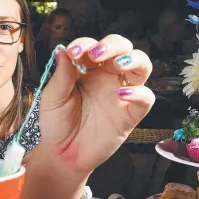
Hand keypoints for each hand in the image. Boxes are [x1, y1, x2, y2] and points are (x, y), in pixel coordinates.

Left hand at [40, 34, 154, 173]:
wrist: (63, 155)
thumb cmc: (57, 124)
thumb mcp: (53, 99)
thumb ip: (61, 75)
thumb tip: (62, 49)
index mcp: (87, 69)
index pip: (93, 46)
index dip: (85, 44)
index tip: (73, 52)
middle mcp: (107, 77)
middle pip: (122, 48)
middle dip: (112, 45)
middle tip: (95, 54)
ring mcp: (121, 94)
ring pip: (141, 66)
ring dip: (133, 59)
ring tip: (117, 64)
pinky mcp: (130, 114)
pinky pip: (146, 98)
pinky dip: (139, 93)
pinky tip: (122, 94)